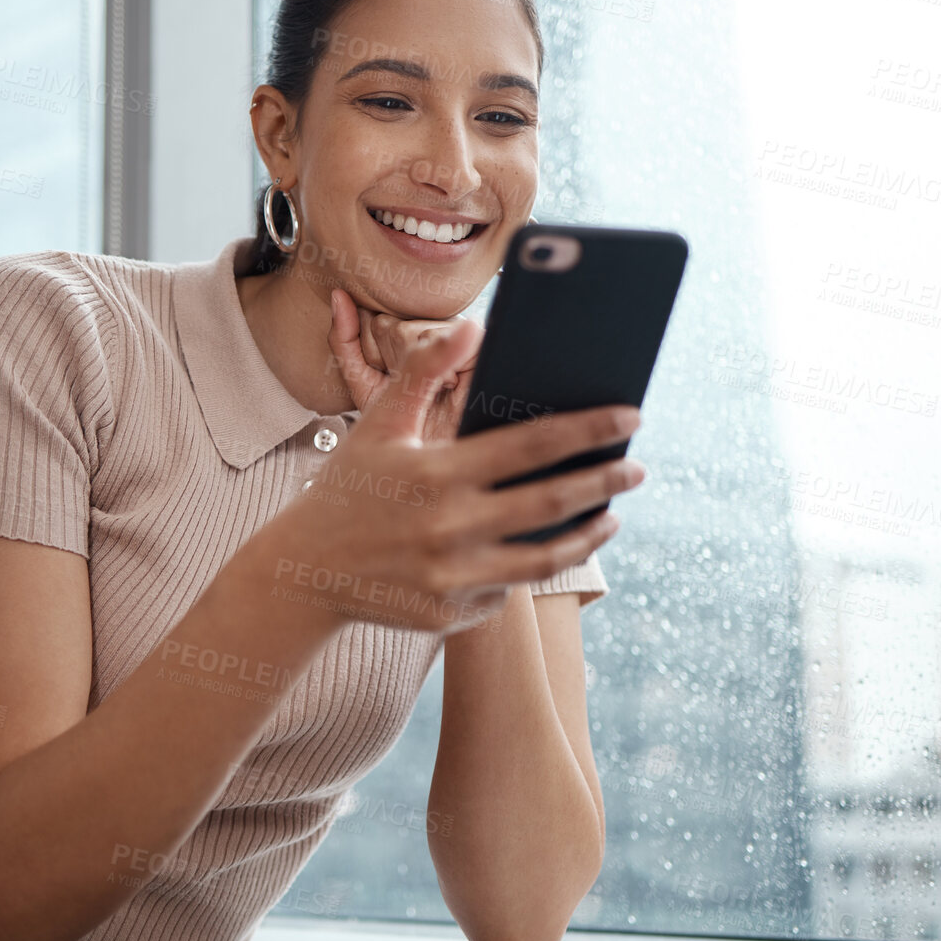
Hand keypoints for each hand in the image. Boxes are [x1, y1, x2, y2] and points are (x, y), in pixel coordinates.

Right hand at [271, 316, 644, 636]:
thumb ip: (425, 373)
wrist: (303, 573)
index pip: (531, 446)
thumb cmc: (349, 488)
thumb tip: (474, 325)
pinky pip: (508, 590)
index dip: (588, 429)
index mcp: (437, 475)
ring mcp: (452, 577)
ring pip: (544, 559)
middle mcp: (449, 529)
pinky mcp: (451, 615)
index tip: (630, 416)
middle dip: (604, 481)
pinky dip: (532, 566)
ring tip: (610, 515)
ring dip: (587, 535)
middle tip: (638, 466)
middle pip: (551, 504)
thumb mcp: (378, 424)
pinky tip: (550, 545)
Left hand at [328, 288, 477, 443]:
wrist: (430, 461)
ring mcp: (459, 336)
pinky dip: (442, 371)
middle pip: (393, 327)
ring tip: (432, 390)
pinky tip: (449, 387)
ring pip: (413, 334)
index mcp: (406, 334)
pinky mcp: (482, 347)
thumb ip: (345, 341)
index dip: (377, 357)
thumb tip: (338, 295)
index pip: (378, 324)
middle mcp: (433, 329)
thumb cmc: (401, 426)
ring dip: (417, 370)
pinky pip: (445, 340)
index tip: (391, 381)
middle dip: (395, 364)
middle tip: (411, 390)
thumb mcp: (363, 384)